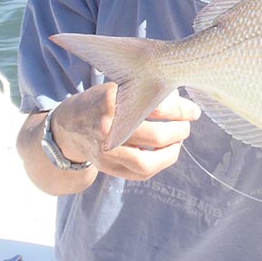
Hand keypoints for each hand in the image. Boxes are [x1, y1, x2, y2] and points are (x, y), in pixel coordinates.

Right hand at [50, 84, 200, 181]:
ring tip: (178, 139)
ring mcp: (106, 153)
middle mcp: (107, 129)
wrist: (68, 127)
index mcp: (110, 102)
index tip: (193, 110)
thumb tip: (184, 103)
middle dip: (179, 130)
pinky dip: (159, 163)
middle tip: (187, 124)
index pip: (155, 107)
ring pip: (148, 161)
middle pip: (155, 136)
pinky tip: (167, 151)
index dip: (180, 110)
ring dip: (172, 150)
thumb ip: (147, 93)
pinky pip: (140, 172)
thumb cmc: (100, 102)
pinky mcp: (107, 168)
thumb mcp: (118, 87)